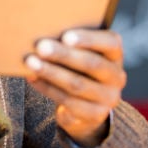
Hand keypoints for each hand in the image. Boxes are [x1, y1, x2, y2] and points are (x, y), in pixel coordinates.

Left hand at [25, 28, 126, 146]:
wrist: (83, 106)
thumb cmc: (76, 68)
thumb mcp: (80, 53)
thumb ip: (69, 44)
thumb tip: (41, 32)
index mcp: (115, 55)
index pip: (111, 43)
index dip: (89, 39)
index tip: (65, 36)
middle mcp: (117, 77)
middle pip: (92, 64)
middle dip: (64, 55)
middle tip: (41, 47)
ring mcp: (108, 98)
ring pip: (77, 84)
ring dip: (51, 72)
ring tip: (30, 62)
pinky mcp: (94, 115)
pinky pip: (68, 101)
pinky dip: (47, 88)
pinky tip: (33, 78)